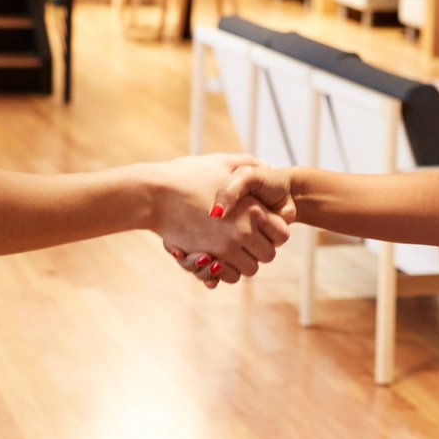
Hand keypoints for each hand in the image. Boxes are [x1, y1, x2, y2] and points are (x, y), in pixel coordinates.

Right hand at [145, 154, 289, 286]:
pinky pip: (229, 276)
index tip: (262, 228)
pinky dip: (226, 271)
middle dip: (259, 250)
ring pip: (250, 269)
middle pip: (269, 255)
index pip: (282, 234)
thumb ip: (247, 163)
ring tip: (231, 249)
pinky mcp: (207, 258)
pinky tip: (218, 256)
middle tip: (246, 240)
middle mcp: (243, 230)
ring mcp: (225, 247)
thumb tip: (266, 164)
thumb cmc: (187, 175)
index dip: (274, 232)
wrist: (155, 194)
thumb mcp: (221, 162)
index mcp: (253, 208)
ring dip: (243, 262)